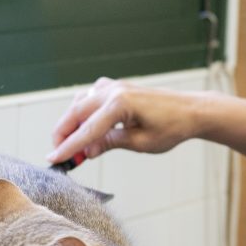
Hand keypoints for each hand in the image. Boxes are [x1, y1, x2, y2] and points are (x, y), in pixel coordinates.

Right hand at [45, 78, 202, 164]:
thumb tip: (86, 151)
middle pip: (76, 112)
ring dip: (71, 122)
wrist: (191, 110)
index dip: (68, 147)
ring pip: (80, 102)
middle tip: (58, 155)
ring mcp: (114, 86)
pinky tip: (86, 126)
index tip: (53, 159)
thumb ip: (110, 143)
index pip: (87, 130)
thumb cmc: (172, 127)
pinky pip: (90, 96)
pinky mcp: (117, 87)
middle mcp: (113, 91)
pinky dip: (82, 111)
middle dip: (63, 134)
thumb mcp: (140, 143)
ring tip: (72, 145)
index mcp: (120, 104)